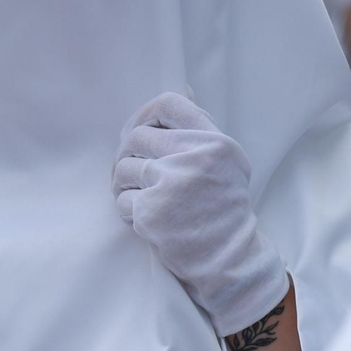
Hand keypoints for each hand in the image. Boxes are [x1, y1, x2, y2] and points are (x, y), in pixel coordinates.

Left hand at [112, 94, 290, 336]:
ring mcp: (170, 183)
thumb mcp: (227, 162)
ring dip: (124, 183)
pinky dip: (128, 210)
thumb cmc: (224, 209)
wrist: (228, 260)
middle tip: (133, 172)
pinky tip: (145, 219)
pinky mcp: (152, 211)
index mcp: (214, 142)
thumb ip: (202, 131)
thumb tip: (184, 90)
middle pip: (136, 137)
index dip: (145, 115)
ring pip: (123, 168)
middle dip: (128, 155)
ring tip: (139, 196)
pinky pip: (121, 200)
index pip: (168, 104)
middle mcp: (193, 157)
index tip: (139, 132)